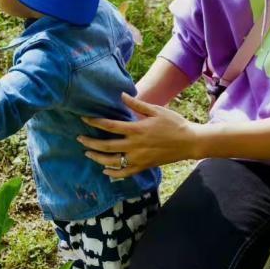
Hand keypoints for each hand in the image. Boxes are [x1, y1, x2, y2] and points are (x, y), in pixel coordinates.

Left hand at [77, 92, 201, 179]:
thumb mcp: (156, 110)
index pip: (110, 126)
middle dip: (91, 142)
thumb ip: (137, 104)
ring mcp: (139, 158)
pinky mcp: (144, 166)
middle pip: (107, 145)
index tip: (84, 119)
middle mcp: (135, 145)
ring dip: (98, 157)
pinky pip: (125, 172)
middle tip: (79, 138)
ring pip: (112, 161)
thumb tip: (121, 95)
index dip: (95, 122)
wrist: (189, 142)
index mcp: (137, 129)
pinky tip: (105, 170)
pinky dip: (113, 173)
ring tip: (88, 152)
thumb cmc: (174, 123)